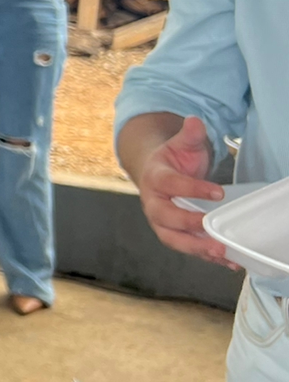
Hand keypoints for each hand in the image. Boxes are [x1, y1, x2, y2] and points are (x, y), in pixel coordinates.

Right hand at [135, 117, 231, 265]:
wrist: (158, 175)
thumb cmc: (172, 161)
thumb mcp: (181, 144)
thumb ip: (189, 134)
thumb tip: (194, 121)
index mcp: (154, 178)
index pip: (170, 185)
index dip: (192, 189)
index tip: (218, 193)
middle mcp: (153, 203)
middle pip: (165, 218)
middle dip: (188, 226)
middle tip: (210, 230)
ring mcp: (161, 221)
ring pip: (172, 239)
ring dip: (196, 248)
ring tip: (220, 252)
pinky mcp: (173, 234)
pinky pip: (187, 247)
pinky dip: (206, 256)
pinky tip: (227, 261)